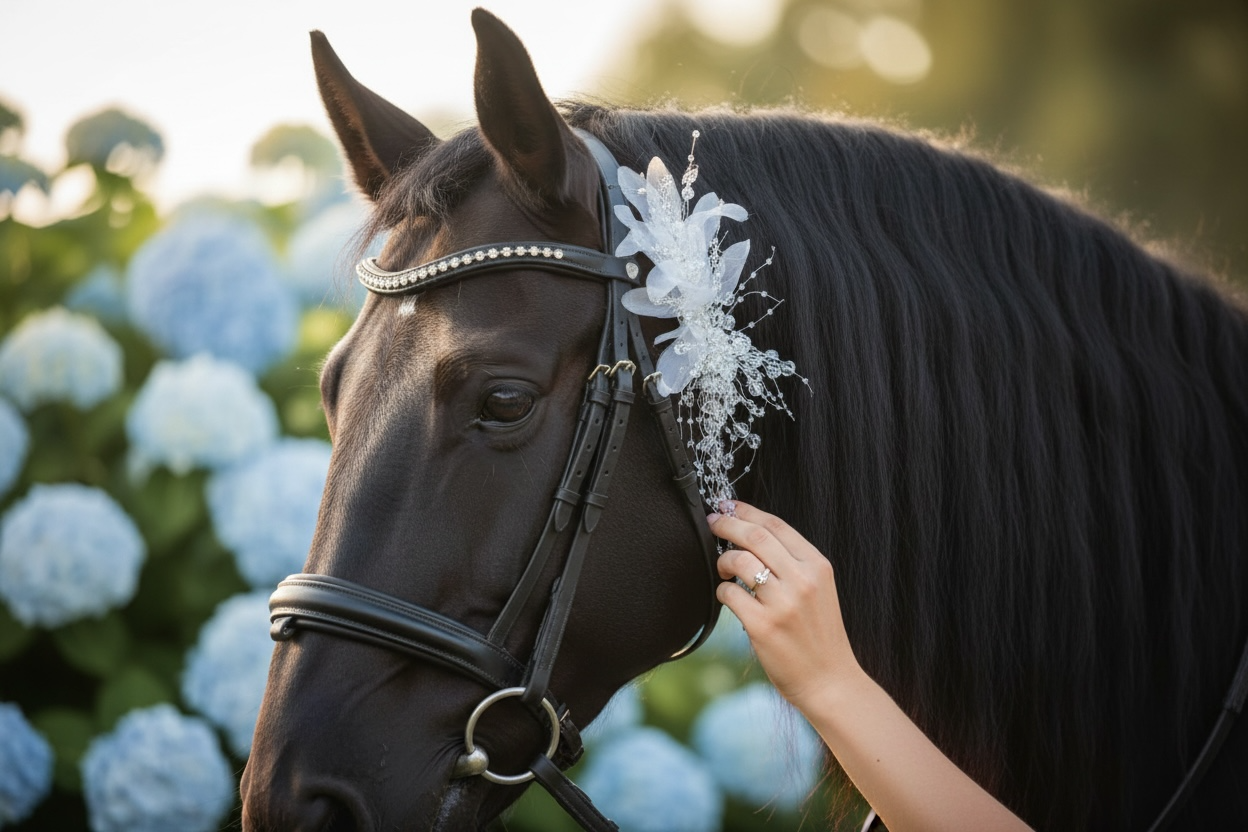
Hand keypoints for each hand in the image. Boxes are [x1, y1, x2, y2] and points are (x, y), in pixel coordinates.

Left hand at [709, 500, 861, 709]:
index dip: (747, 511)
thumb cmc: (819, 635)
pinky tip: (728, 598)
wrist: (830, 681)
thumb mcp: (819, 590)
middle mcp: (802, 580)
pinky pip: (730, 595)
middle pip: (755, 536)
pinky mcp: (763, 626)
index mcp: (817, 566)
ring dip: (723, 561)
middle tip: (713, 524)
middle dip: (727, 524)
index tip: (728, 506)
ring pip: (739, 562)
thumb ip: (793, 564)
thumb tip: (752, 535)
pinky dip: (722, 592)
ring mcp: (782, 603)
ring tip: (724, 570)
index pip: (776, 525)